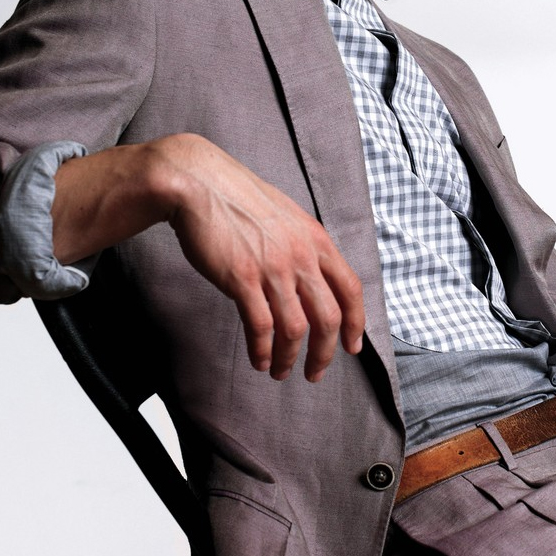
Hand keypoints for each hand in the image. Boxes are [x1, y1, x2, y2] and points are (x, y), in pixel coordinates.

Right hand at [52, 134, 364, 381]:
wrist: (200, 183)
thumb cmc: (239, 199)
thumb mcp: (287, 217)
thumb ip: (304, 247)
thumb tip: (311, 281)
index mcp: (317, 240)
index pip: (351, 289)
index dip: (356, 324)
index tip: (352, 347)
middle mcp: (301, 256)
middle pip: (329, 318)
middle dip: (324, 353)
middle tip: (315, 373)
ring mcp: (273, 268)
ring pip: (295, 329)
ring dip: (289, 358)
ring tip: (280, 372)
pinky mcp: (242, 278)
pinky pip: (261, 326)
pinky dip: (262, 350)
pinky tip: (258, 360)